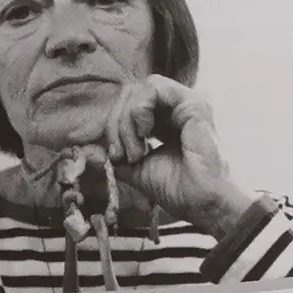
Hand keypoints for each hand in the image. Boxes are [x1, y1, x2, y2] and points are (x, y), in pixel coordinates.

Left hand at [100, 75, 254, 239]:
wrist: (201, 203)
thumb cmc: (178, 189)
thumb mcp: (136, 167)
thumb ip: (116, 152)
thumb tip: (91, 145)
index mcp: (167, 119)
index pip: (130, 104)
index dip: (112, 124)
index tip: (109, 153)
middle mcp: (178, 107)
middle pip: (131, 93)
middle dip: (116, 123)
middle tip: (121, 154)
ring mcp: (187, 102)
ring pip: (140, 89)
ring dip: (127, 119)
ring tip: (136, 149)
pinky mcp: (193, 103)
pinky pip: (154, 89)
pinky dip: (139, 111)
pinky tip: (145, 134)